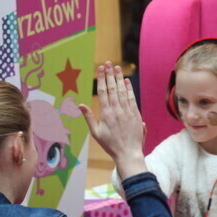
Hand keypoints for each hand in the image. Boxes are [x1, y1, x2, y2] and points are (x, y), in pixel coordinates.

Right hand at [79, 62, 146, 178]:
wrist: (128, 153)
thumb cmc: (110, 145)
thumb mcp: (96, 133)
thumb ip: (89, 117)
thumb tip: (80, 105)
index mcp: (106, 114)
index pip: (103, 92)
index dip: (102, 78)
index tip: (101, 68)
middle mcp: (117, 110)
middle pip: (113, 88)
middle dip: (110, 74)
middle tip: (108, 63)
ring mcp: (127, 112)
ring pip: (123, 91)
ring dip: (120, 78)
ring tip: (117, 68)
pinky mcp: (136, 115)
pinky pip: (132, 99)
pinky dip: (129, 89)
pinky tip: (126, 81)